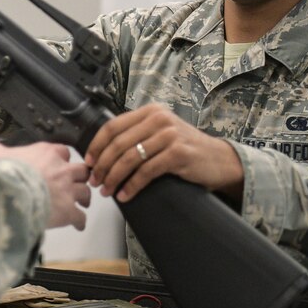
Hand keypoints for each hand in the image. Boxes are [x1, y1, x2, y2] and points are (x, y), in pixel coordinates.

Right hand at [0, 112, 89, 230]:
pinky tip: (76, 224)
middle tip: (73, 184)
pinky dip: (79, 221)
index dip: (61, 158)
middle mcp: (61, 170)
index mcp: (46, 153)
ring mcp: (68, 191)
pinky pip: (81, 217)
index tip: (58, 163)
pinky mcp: (69, 211)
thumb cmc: (3, 174)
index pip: (62, 151)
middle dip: (78, 178)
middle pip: (80, 171)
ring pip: (85, 193)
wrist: (10, 197)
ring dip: (82, 198)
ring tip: (79, 204)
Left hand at [84, 103, 243, 202]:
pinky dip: (132, 186)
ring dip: (114, 178)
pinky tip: (125, 195)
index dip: (96, 146)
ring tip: (107, 191)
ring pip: (129, 158)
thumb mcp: (160, 133)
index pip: (112, 126)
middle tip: (95, 181)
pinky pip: (146, 172)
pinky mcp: (178, 154)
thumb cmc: (185, 148)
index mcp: (150, 111)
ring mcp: (169, 135)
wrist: (219, 160)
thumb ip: (137, 134)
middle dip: (102, 165)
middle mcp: (159, 119)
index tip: (88, 162)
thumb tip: (103, 152)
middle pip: (118, 144)